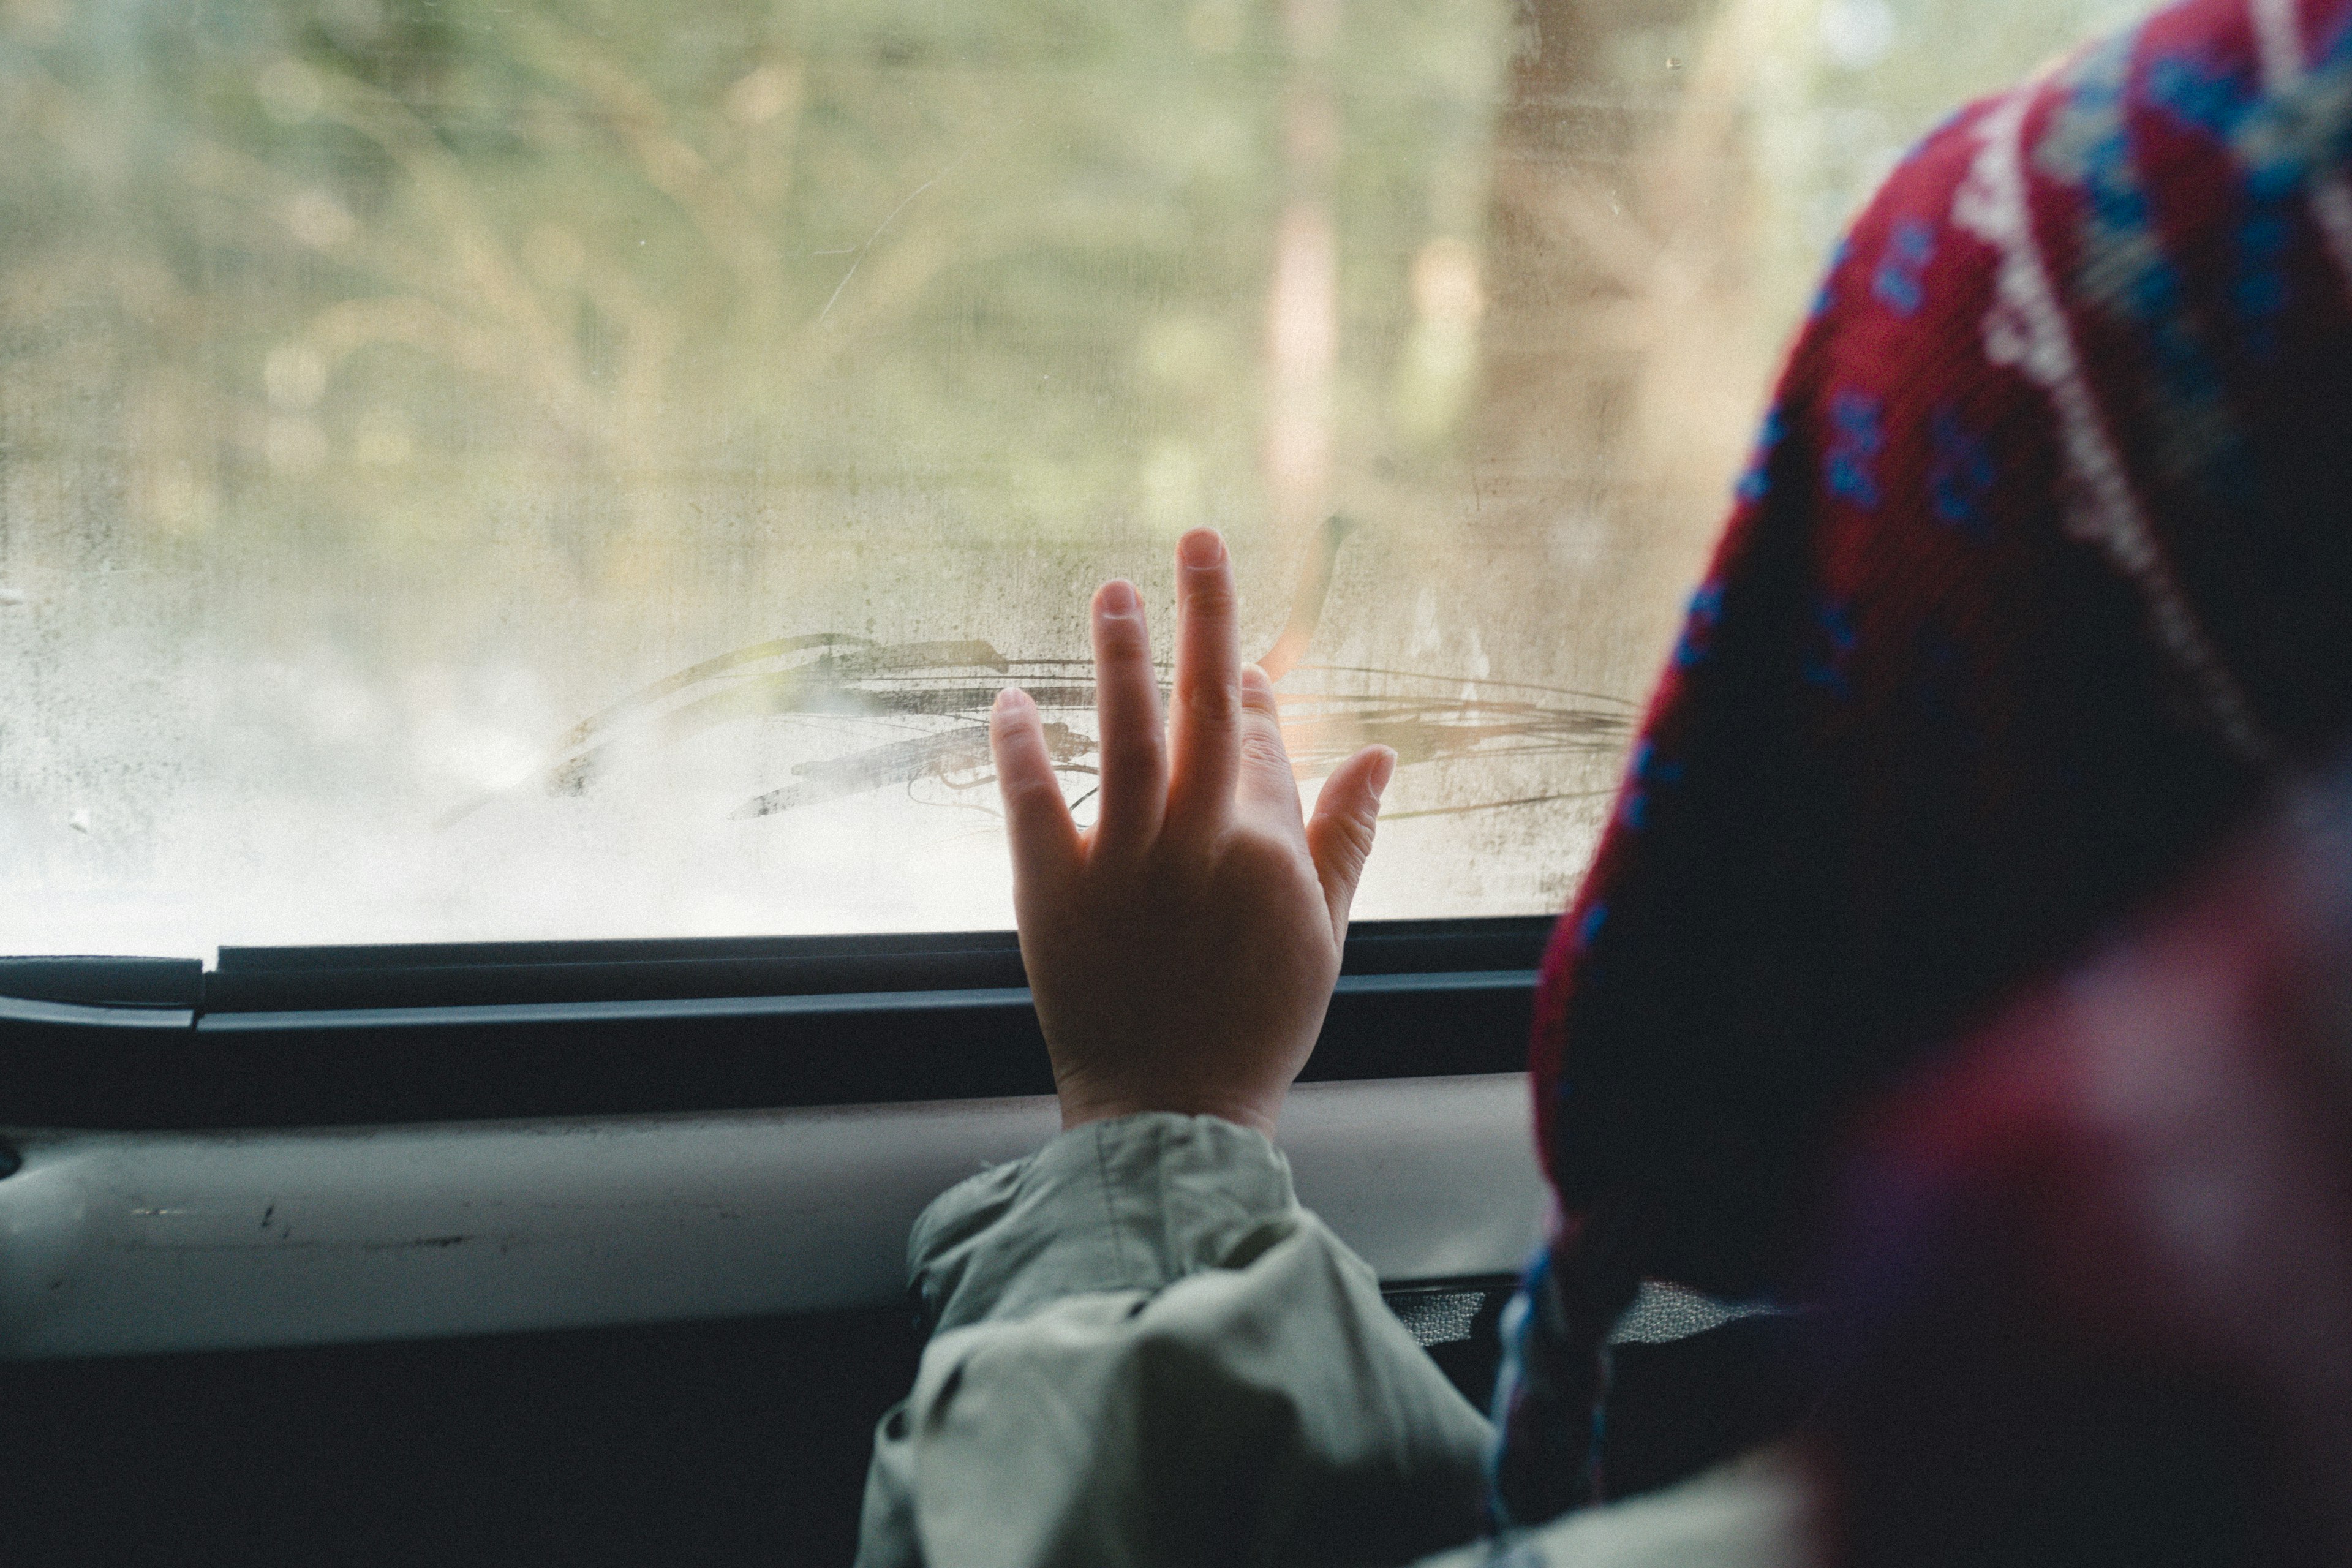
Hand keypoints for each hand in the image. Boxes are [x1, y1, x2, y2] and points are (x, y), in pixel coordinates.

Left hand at [990, 527, 1396, 1136]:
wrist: (1172, 1112)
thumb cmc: (1257, 1026)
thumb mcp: (1322, 936)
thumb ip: (1348, 839)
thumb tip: (1382, 753)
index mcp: (1271, 850)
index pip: (1265, 743)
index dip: (1257, 693)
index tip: (1243, 658)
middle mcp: (1201, 842)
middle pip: (1209, 708)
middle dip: (1205, 615)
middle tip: (1196, 536)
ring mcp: (1125, 863)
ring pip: (1125, 736)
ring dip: (1119, 658)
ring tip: (1110, 590)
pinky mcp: (1052, 891)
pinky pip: (1033, 802)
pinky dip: (1021, 747)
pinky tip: (1011, 698)